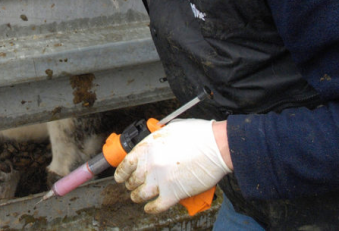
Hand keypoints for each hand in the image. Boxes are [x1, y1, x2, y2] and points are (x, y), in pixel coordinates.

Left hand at [114, 119, 231, 213]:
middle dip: (131, 184)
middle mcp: (151, 164)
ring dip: (138, 197)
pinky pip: (156, 206)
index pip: (126, 164)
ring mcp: (161, 179)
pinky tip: (149, 208)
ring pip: (140, 194)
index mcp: (149, 147)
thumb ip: (157, 138)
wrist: (217, 146)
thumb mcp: (171, 129)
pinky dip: (151, 209)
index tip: (121, 177)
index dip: (122, 173)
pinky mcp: (173, 193)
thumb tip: (152, 144)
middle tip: (133, 185)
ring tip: (138, 197)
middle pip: (132, 180)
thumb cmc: (199, 135)